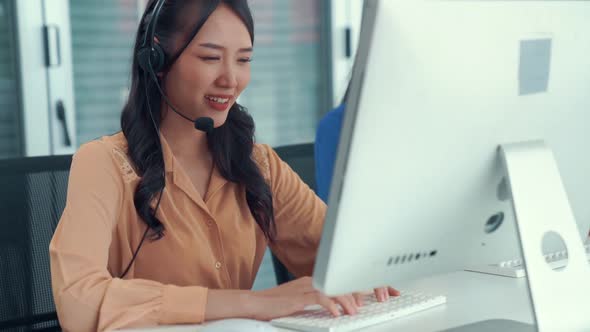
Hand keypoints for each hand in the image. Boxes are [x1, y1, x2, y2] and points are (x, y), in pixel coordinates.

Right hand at [249, 276, 399, 320]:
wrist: (255, 303)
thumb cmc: (276, 306)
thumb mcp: (303, 303)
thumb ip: (320, 302)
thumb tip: (340, 309)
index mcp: (317, 281)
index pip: (345, 280)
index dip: (368, 285)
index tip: (388, 290)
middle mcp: (314, 281)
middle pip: (345, 281)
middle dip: (367, 289)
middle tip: (385, 296)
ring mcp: (307, 287)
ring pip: (335, 289)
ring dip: (349, 301)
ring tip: (356, 311)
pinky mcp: (299, 296)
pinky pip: (320, 298)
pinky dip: (331, 305)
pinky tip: (338, 314)